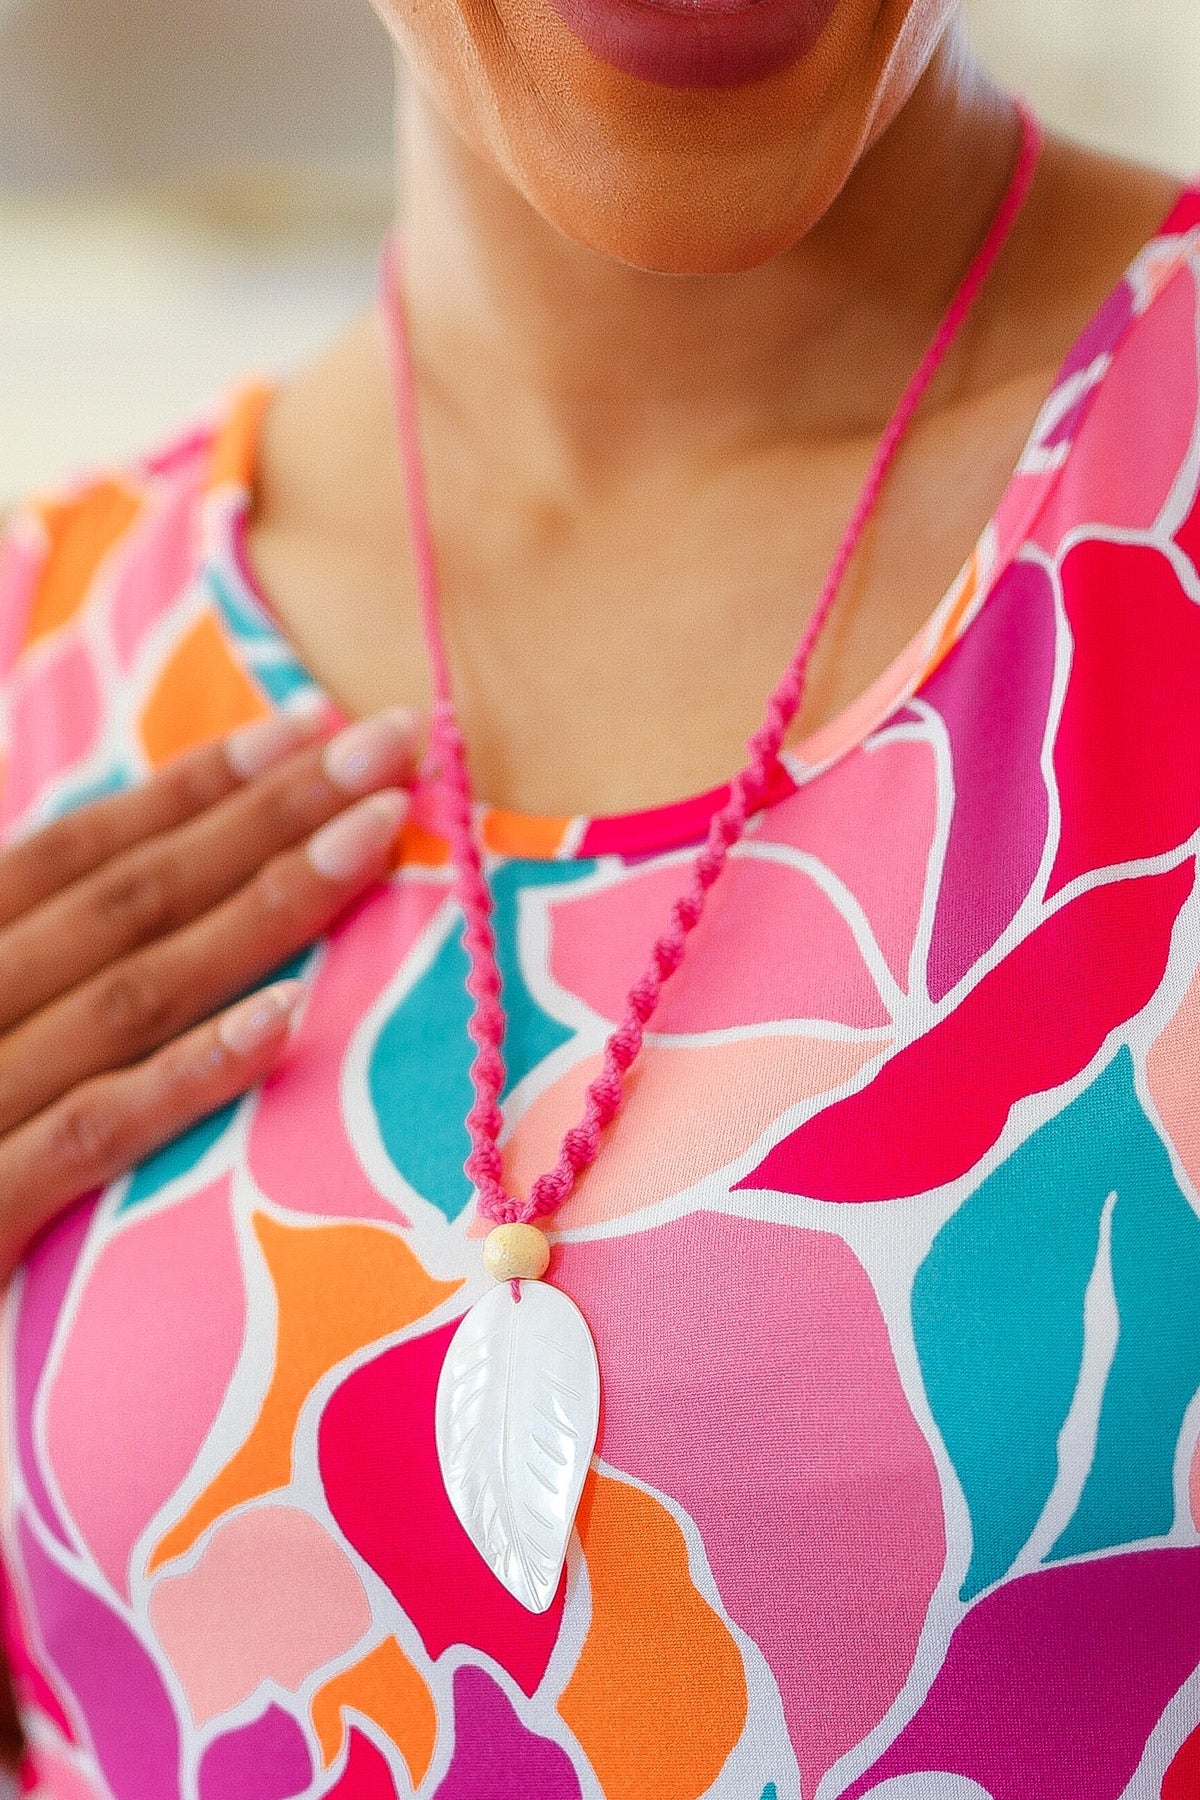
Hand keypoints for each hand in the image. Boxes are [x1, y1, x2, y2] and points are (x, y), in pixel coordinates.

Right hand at [0, 705, 419, 1275]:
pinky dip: (187, 1071)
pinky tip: (287, 1016)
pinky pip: (91, 1134)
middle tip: (386, 744)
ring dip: (261, 906)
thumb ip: (32, 950)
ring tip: (379, 835)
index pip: (75, 852)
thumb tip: (115, 851)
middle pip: (123, 899)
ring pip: (126, 993)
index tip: (310, 726)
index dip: (195, 786)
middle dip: (264, 811)